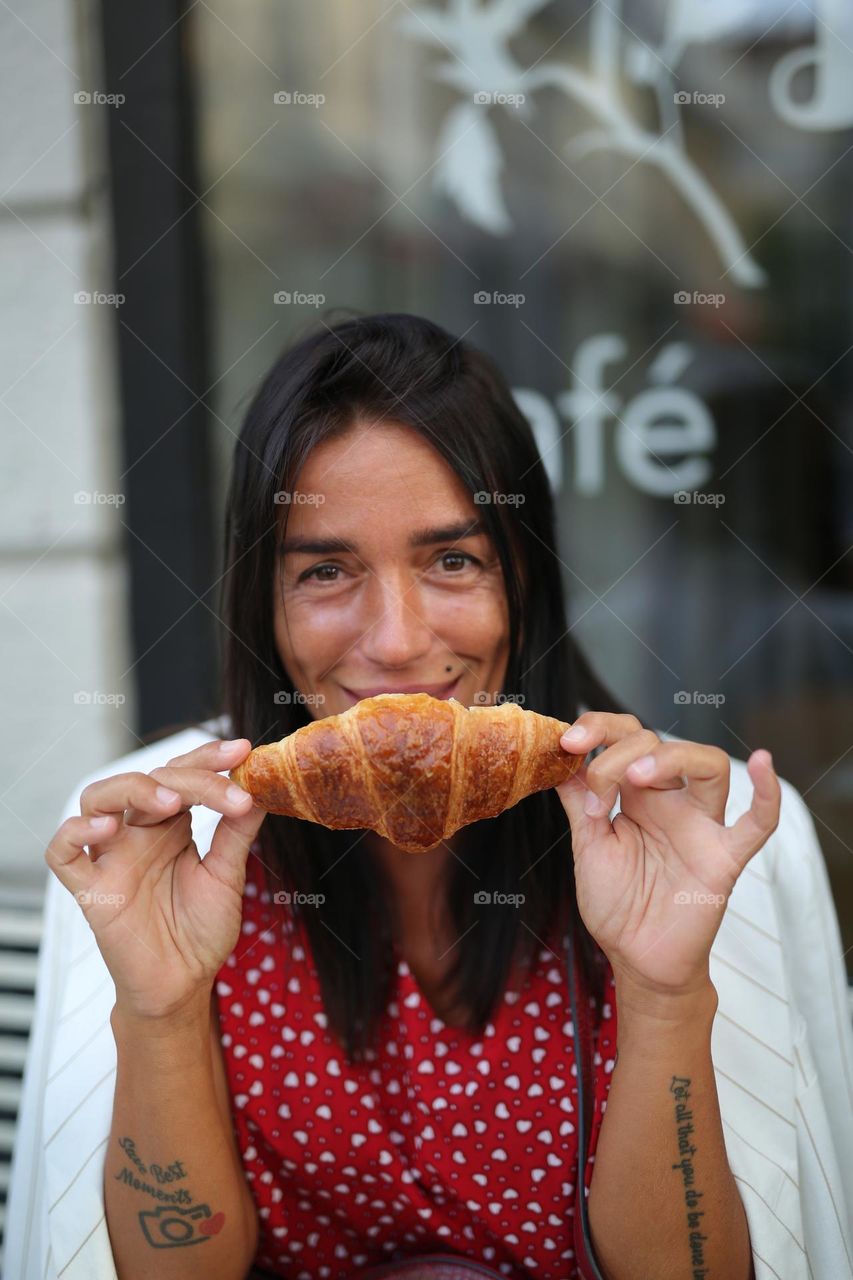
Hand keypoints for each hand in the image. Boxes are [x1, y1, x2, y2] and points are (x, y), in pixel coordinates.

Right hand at [45, 738, 265, 1019]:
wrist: (183, 985)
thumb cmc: (200, 931)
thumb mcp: (227, 876)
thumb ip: (236, 834)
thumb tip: (258, 789)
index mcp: (170, 825)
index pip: (182, 774)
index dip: (208, 757)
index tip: (242, 751)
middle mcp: (137, 833)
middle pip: (147, 779)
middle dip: (189, 775)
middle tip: (228, 788)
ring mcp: (111, 857)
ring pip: (96, 798)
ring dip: (132, 789)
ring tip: (170, 801)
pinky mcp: (90, 889)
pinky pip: (62, 852)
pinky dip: (76, 832)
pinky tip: (107, 829)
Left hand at [556, 712, 780, 998]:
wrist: (637, 959)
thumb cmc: (617, 904)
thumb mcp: (588, 844)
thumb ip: (579, 800)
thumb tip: (557, 757)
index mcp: (636, 795)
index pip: (627, 737)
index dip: (599, 728)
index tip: (567, 742)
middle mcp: (671, 802)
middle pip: (658, 743)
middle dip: (617, 755)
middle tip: (597, 794)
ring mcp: (700, 827)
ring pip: (709, 765)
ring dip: (673, 757)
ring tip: (638, 774)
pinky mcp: (723, 858)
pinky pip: (757, 824)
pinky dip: (767, 794)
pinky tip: (762, 762)